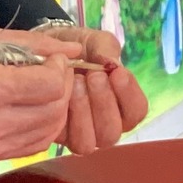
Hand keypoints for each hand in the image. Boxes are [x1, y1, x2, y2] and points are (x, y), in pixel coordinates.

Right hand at [0, 38, 80, 161]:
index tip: (52, 57)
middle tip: (52, 70)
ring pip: (52, 129)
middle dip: (63, 85)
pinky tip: (33, 108)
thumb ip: (31, 43)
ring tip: (43, 88)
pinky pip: (37, 144)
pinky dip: (45, 124)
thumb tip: (74, 48)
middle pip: (56, 108)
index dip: (60, 67)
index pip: (51, 84)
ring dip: (57, 106)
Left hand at [28, 25, 149, 153]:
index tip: (117, 72)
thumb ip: (106, 49)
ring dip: (84, 110)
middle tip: (94, 75)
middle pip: (113, 131)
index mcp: (122, 105)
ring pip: (91, 141)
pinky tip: (62, 92)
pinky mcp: (59, 136)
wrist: (45, 51)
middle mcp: (104, 125)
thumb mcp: (95, 41)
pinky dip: (65, 115)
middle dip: (104, 102)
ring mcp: (81, 133)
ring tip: (76, 82)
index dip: (130, 94)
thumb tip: (112, 63)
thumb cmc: (77, 48)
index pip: (137, 111)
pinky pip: (67, 138)